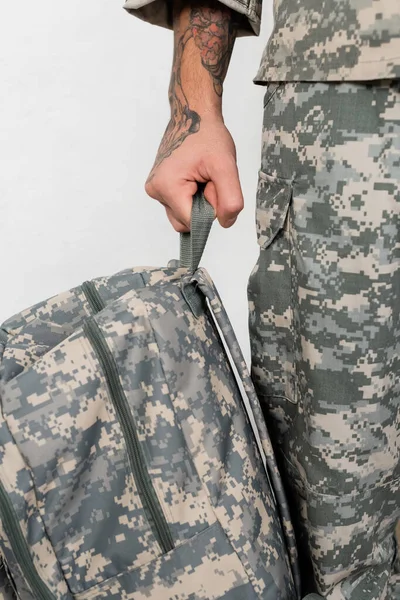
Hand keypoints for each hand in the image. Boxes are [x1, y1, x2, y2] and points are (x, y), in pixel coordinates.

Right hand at [145, 113, 243, 231]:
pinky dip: (191, 196)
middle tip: (208, 180)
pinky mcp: (158, 187)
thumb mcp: (226, 166)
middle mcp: (156, 190)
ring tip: (201, 177)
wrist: (193, 116)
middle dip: (202, 207)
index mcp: (167, 187)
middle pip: (186, 222)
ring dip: (197, 202)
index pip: (193, 222)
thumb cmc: (207, 136)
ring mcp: (155, 189)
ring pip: (183, 215)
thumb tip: (226, 222)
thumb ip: (230, 199)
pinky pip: (179, 205)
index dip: (210, 208)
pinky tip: (194, 177)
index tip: (211, 184)